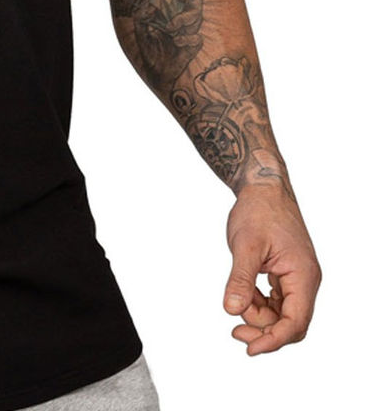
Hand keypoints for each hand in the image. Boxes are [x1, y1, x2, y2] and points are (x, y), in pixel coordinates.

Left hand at [223, 183, 321, 354]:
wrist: (263, 188)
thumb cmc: (258, 210)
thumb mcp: (245, 245)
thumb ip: (240, 279)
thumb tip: (231, 310)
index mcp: (303, 275)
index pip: (295, 322)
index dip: (273, 340)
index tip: (250, 349)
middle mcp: (305, 280)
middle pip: (291, 323)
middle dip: (264, 331)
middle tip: (235, 331)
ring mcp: (297, 277)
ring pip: (283, 313)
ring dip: (260, 317)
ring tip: (236, 304)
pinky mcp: (286, 273)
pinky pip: (277, 300)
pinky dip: (260, 303)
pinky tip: (244, 296)